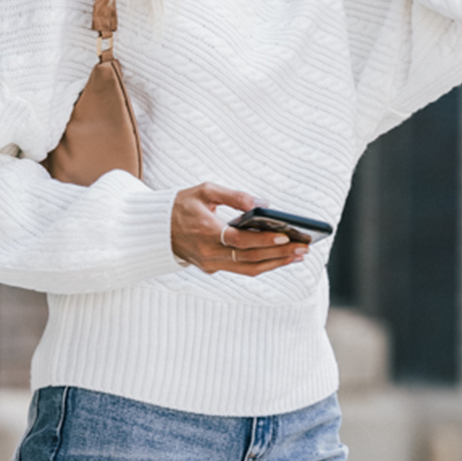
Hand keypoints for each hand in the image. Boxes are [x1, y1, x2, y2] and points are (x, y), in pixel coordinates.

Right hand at [171, 183, 307, 274]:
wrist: (157, 229)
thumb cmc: (182, 205)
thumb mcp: (205, 190)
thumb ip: (234, 196)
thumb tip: (263, 204)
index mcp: (205, 232)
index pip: (239, 240)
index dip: (263, 240)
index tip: (286, 236)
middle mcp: (208, 253)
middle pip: (250, 258)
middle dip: (279, 254)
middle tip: (304, 248)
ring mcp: (211, 264)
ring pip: (249, 269)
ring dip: (276, 263)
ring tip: (298, 256)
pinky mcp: (213, 269)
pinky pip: (242, 270)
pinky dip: (263, 265)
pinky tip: (280, 258)